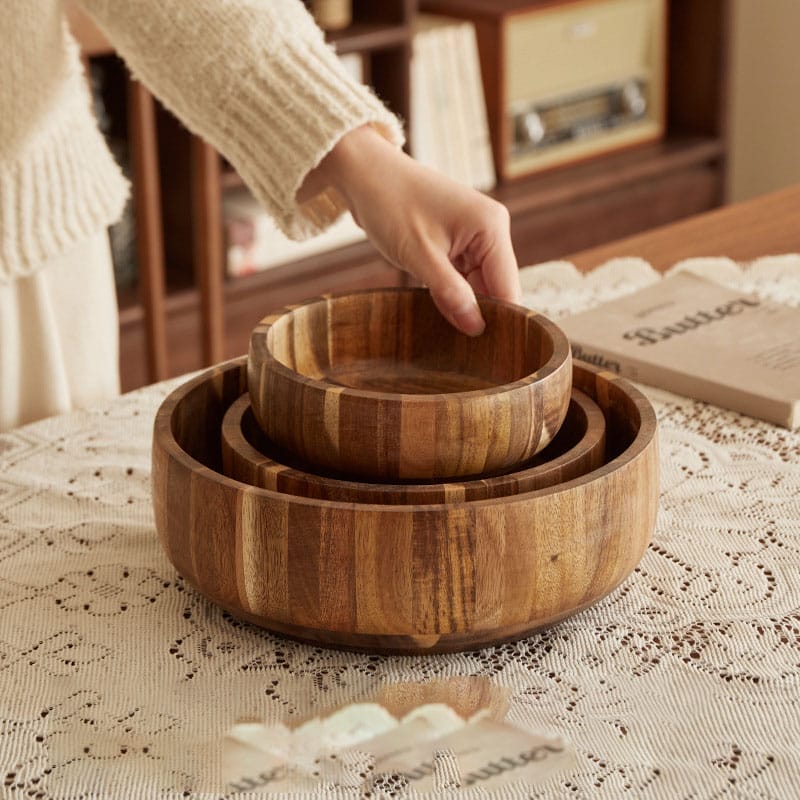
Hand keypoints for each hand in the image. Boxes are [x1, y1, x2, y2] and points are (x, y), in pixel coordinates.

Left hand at [297, 125, 520, 334]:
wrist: (363, 172)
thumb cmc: (390, 203)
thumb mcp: (419, 255)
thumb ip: (450, 293)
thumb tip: (476, 328)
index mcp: (491, 227)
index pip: (508, 287)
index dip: (499, 322)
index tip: (488, 356)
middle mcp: (491, 229)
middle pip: (496, 288)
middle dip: (480, 316)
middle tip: (464, 354)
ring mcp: (475, 235)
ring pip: (479, 285)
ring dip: (463, 305)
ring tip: (449, 335)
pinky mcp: (458, 240)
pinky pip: (464, 276)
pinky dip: (452, 293)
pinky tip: (440, 311)